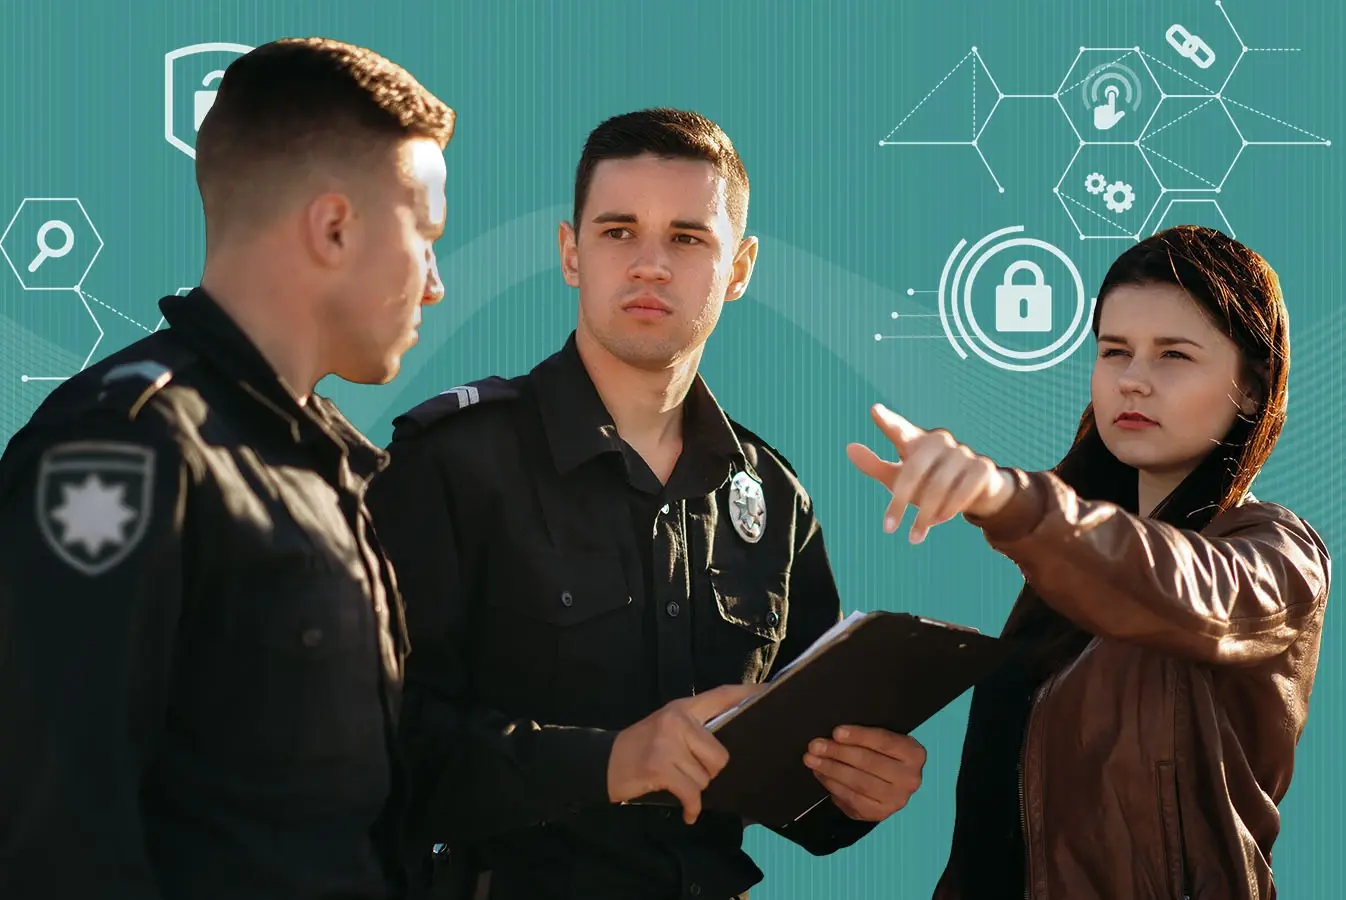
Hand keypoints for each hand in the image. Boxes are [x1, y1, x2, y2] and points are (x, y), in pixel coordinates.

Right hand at [607, 683, 760, 823]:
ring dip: (694, 789)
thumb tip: (728, 745)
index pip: (721, 695)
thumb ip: (695, 729)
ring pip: (705, 778)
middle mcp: (677, 720)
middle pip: (719, 755)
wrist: (605, 763)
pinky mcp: (659, 766)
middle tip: (689, 773)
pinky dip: (691, 808)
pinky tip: (687, 811)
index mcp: (683, 707)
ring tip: (677, 783)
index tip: (769, 691)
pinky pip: (692, 793)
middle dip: (709, 772)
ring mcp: (667, 743)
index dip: (746, 694)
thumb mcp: (667, 727)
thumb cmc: (641, 747)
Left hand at [803, 726, 925, 820]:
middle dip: (838, 753)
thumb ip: (865, 736)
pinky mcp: (880, 813)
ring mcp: (896, 800)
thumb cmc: (882, 753)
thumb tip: (834, 735)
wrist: (891, 780)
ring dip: (831, 770)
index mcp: (914, 754)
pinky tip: (820, 774)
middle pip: (869, 763)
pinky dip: (832, 785)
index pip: (884, 742)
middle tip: (815, 746)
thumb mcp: (882, 740)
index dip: (859, 736)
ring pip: (859, 783)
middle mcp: (910, 779)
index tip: (836, 732)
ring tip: (811, 759)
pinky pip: (852, 799)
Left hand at [846, 403, 1016, 543]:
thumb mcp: (900, 477)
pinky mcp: (982, 468)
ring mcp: (963, 452)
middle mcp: (939, 441)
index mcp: (916, 441)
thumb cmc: (929, 482)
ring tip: (913, 537)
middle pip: (914, 470)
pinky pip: (963, 491)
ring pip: (939, 486)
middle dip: (900, 501)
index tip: (875, 411)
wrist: (976, 491)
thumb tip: (849, 447)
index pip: (899, 429)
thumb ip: (874, 465)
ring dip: (924, 515)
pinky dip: (949, 509)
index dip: (888, 421)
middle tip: (888, 528)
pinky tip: (938, 521)